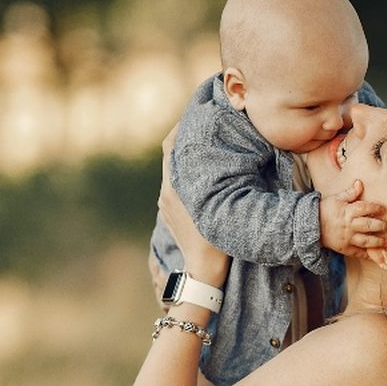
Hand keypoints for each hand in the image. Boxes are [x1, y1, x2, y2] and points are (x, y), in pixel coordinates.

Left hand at [159, 127, 229, 285]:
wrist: (203, 272)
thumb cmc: (215, 240)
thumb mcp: (220, 203)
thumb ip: (219, 176)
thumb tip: (219, 149)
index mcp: (174, 185)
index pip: (171, 144)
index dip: (182, 126)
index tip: (197, 113)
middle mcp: (166, 191)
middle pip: (173, 154)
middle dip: (188, 138)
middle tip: (207, 125)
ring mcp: (167, 203)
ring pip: (177, 170)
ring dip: (190, 157)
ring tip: (210, 147)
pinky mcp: (171, 213)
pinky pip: (179, 185)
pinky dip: (190, 174)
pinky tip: (207, 174)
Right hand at [319, 180, 386, 258]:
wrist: (311, 226)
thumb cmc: (325, 210)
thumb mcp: (336, 198)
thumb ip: (350, 192)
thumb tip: (360, 183)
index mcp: (347, 211)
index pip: (365, 208)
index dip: (376, 208)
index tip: (383, 210)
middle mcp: (349, 225)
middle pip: (368, 225)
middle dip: (380, 226)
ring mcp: (347, 238)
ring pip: (365, 241)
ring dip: (377, 242)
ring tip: (386, 242)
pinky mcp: (344, 248)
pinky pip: (357, 253)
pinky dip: (367, 254)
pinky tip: (375, 254)